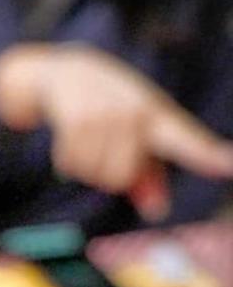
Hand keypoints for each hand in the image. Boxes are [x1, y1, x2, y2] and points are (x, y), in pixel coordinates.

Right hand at [0, 44, 232, 217]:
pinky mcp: (76, 121)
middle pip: (120, 178)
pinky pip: (71, 166)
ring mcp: (105, 117)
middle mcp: (135, 116)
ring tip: (88, 141)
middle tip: (105, 153)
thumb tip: (156, 212)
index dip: (207, 155)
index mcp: (159, 119)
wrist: (70, 74)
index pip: (187, 141)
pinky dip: (68, 162)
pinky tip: (71, 139)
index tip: (227, 166)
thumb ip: (149, 175)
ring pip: (94, 174)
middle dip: (108, 175)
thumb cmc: (113, 110)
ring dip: (86, 168)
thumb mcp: (137, 135)